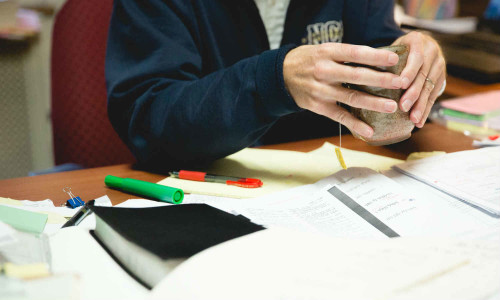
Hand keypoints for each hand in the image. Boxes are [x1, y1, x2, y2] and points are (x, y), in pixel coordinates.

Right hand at [283, 43, 403, 137]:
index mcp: (327, 53)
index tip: (395, 59)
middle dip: (381, 80)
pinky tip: (369, 131)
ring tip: (392, 107)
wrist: (281, 75)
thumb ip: (346, 55)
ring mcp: (321, 90)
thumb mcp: (324, 50)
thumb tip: (378, 59)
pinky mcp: (318, 106)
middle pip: (357, 76)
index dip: (375, 56)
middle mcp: (324, 71)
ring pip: (351, 97)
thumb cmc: (309, 60)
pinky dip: (355, 124)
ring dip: (373, 103)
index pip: (355, 53)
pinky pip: (340, 116)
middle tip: (401, 83)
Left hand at [392, 32, 445, 127]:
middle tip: (403, 107)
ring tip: (413, 119)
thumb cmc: (398, 48)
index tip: (401, 84)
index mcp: (418, 41)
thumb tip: (362, 74)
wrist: (421, 43)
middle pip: (423, 75)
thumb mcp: (392, 46)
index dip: (410, 71)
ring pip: (430, 88)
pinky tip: (419, 122)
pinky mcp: (441, 79)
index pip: (416, 57)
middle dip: (414, 93)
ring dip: (421, 105)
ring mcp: (439, 65)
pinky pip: (433, 96)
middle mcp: (432, 51)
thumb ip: (383, 57)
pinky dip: (426, 109)